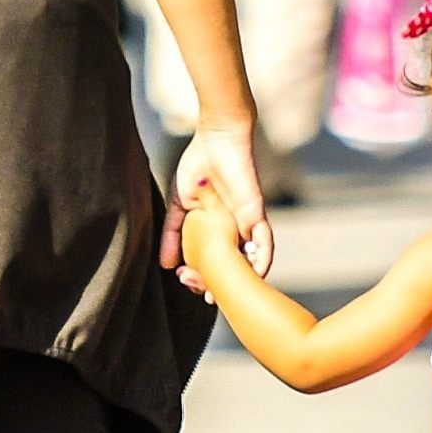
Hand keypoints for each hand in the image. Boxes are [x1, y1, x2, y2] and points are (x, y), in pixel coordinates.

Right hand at [163, 125, 271, 289]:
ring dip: (238, 279)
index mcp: (216, 231)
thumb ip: (173, 234)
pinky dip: (261, 260)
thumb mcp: (180, 206)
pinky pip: (264, 242)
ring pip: (249, 261)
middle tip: (200, 292)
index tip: (185, 282)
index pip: (212, 262)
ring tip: (222, 292)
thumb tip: (167, 266)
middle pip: (231, 267)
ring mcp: (247, 224)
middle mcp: (233, 232)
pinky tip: (254, 275)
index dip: (201, 276)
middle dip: (216, 284)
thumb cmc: (198, 168)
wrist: (215, 140)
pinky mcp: (256, 214)